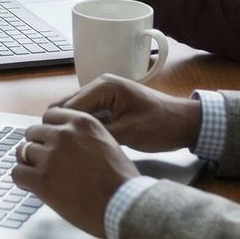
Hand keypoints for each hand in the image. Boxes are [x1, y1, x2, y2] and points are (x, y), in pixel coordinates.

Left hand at [10, 111, 136, 238]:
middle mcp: (63, 134)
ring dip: (28, 162)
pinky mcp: (41, 179)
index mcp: (82, 122)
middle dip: (37, 146)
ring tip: (37, 174)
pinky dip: (21, 178)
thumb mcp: (107, 143)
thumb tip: (67, 141)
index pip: (50, 115)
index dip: (48, 130)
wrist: (124, 206)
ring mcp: (50, 156)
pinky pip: (17, 172)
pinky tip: (30, 185)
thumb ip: (84, 136)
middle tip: (44, 161)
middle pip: (33, 132)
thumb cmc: (121, 181)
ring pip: (22, 151)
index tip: (48, 140)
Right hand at [55, 77, 202, 151]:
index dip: (58, 127)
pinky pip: (88, 116)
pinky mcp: (109, 105)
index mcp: (103, 87)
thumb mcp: (130, 132)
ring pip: (75, 113)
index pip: (67, 106)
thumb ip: (100, 134)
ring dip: (72, 128)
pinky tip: (82, 145)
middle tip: (57, 152)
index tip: (53, 149)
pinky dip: (83, 129)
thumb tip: (72, 142)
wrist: (186, 123)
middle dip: (62, 127)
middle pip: (67, 107)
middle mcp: (99, 86)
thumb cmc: (162, 125)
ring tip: (67, 150)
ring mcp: (104, 95)